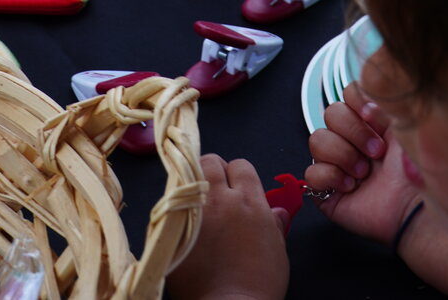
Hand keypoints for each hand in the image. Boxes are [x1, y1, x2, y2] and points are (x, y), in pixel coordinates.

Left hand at [167, 156, 288, 299]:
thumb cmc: (257, 286)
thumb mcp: (277, 253)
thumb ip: (274, 225)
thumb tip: (277, 212)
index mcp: (248, 201)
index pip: (241, 165)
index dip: (239, 176)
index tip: (237, 188)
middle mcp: (220, 199)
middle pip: (211, 161)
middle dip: (213, 172)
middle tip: (215, 191)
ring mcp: (194, 211)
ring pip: (188, 174)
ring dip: (193, 183)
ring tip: (197, 202)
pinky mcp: (173, 227)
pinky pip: (169, 204)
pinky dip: (176, 209)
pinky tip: (183, 223)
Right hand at [305, 83, 418, 247]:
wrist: (416, 211)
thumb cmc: (417, 175)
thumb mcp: (407, 131)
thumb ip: (388, 106)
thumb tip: (368, 95)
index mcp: (369, 123)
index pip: (347, 94)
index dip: (357, 102)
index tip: (375, 118)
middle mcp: (350, 141)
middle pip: (330, 113)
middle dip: (354, 131)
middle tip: (376, 152)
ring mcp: (336, 165)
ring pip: (316, 139)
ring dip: (343, 155)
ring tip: (364, 173)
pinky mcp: (327, 191)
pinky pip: (311, 174)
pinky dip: (331, 177)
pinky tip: (351, 187)